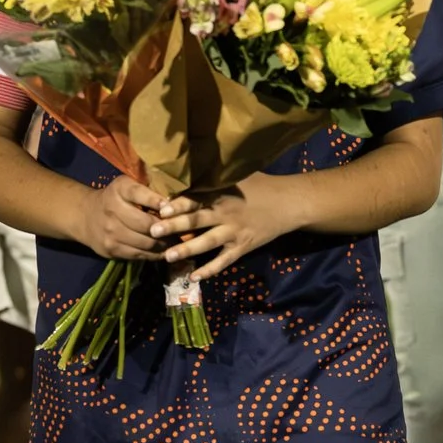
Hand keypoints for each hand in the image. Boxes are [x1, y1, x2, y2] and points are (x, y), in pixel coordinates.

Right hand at [73, 177, 167, 260]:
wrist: (85, 216)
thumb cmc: (114, 198)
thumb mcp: (126, 186)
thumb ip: (147, 191)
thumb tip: (176, 203)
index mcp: (119, 190)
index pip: (139, 194)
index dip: (156, 201)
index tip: (170, 207)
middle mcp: (112, 210)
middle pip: (146, 224)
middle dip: (166, 228)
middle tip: (180, 229)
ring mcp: (111, 233)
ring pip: (146, 243)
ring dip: (164, 244)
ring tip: (174, 241)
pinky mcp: (111, 249)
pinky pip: (139, 255)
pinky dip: (154, 254)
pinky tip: (163, 251)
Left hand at [154, 175, 294, 281]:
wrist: (289, 203)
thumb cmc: (261, 185)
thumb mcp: (238, 175)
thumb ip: (214, 176)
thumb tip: (189, 166)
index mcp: (222, 194)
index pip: (196, 198)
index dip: (178, 203)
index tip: (160, 207)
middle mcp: (225, 212)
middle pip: (197, 219)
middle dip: (174, 226)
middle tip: (153, 230)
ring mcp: (234, 231)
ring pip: (207, 242)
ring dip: (187, 250)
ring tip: (168, 256)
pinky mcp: (242, 246)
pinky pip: (223, 260)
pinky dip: (209, 270)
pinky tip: (194, 277)